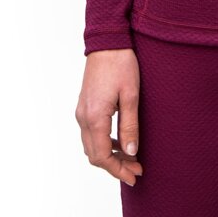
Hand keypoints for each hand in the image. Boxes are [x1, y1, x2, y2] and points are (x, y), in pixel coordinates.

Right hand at [75, 48, 145, 185]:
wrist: (107, 42)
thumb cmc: (121, 65)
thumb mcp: (131, 96)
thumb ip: (130, 126)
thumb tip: (131, 152)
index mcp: (95, 117)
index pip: (102, 156)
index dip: (118, 170)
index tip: (134, 175)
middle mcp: (83, 117)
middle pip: (94, 155)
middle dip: (115, 166)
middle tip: (136, 170)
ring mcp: (81, 112)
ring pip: (91, 146)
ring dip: (109, 156)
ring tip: (131, 159)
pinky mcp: (85, 106)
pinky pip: (91, 133)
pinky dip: (105, 143)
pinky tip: (121, 142)